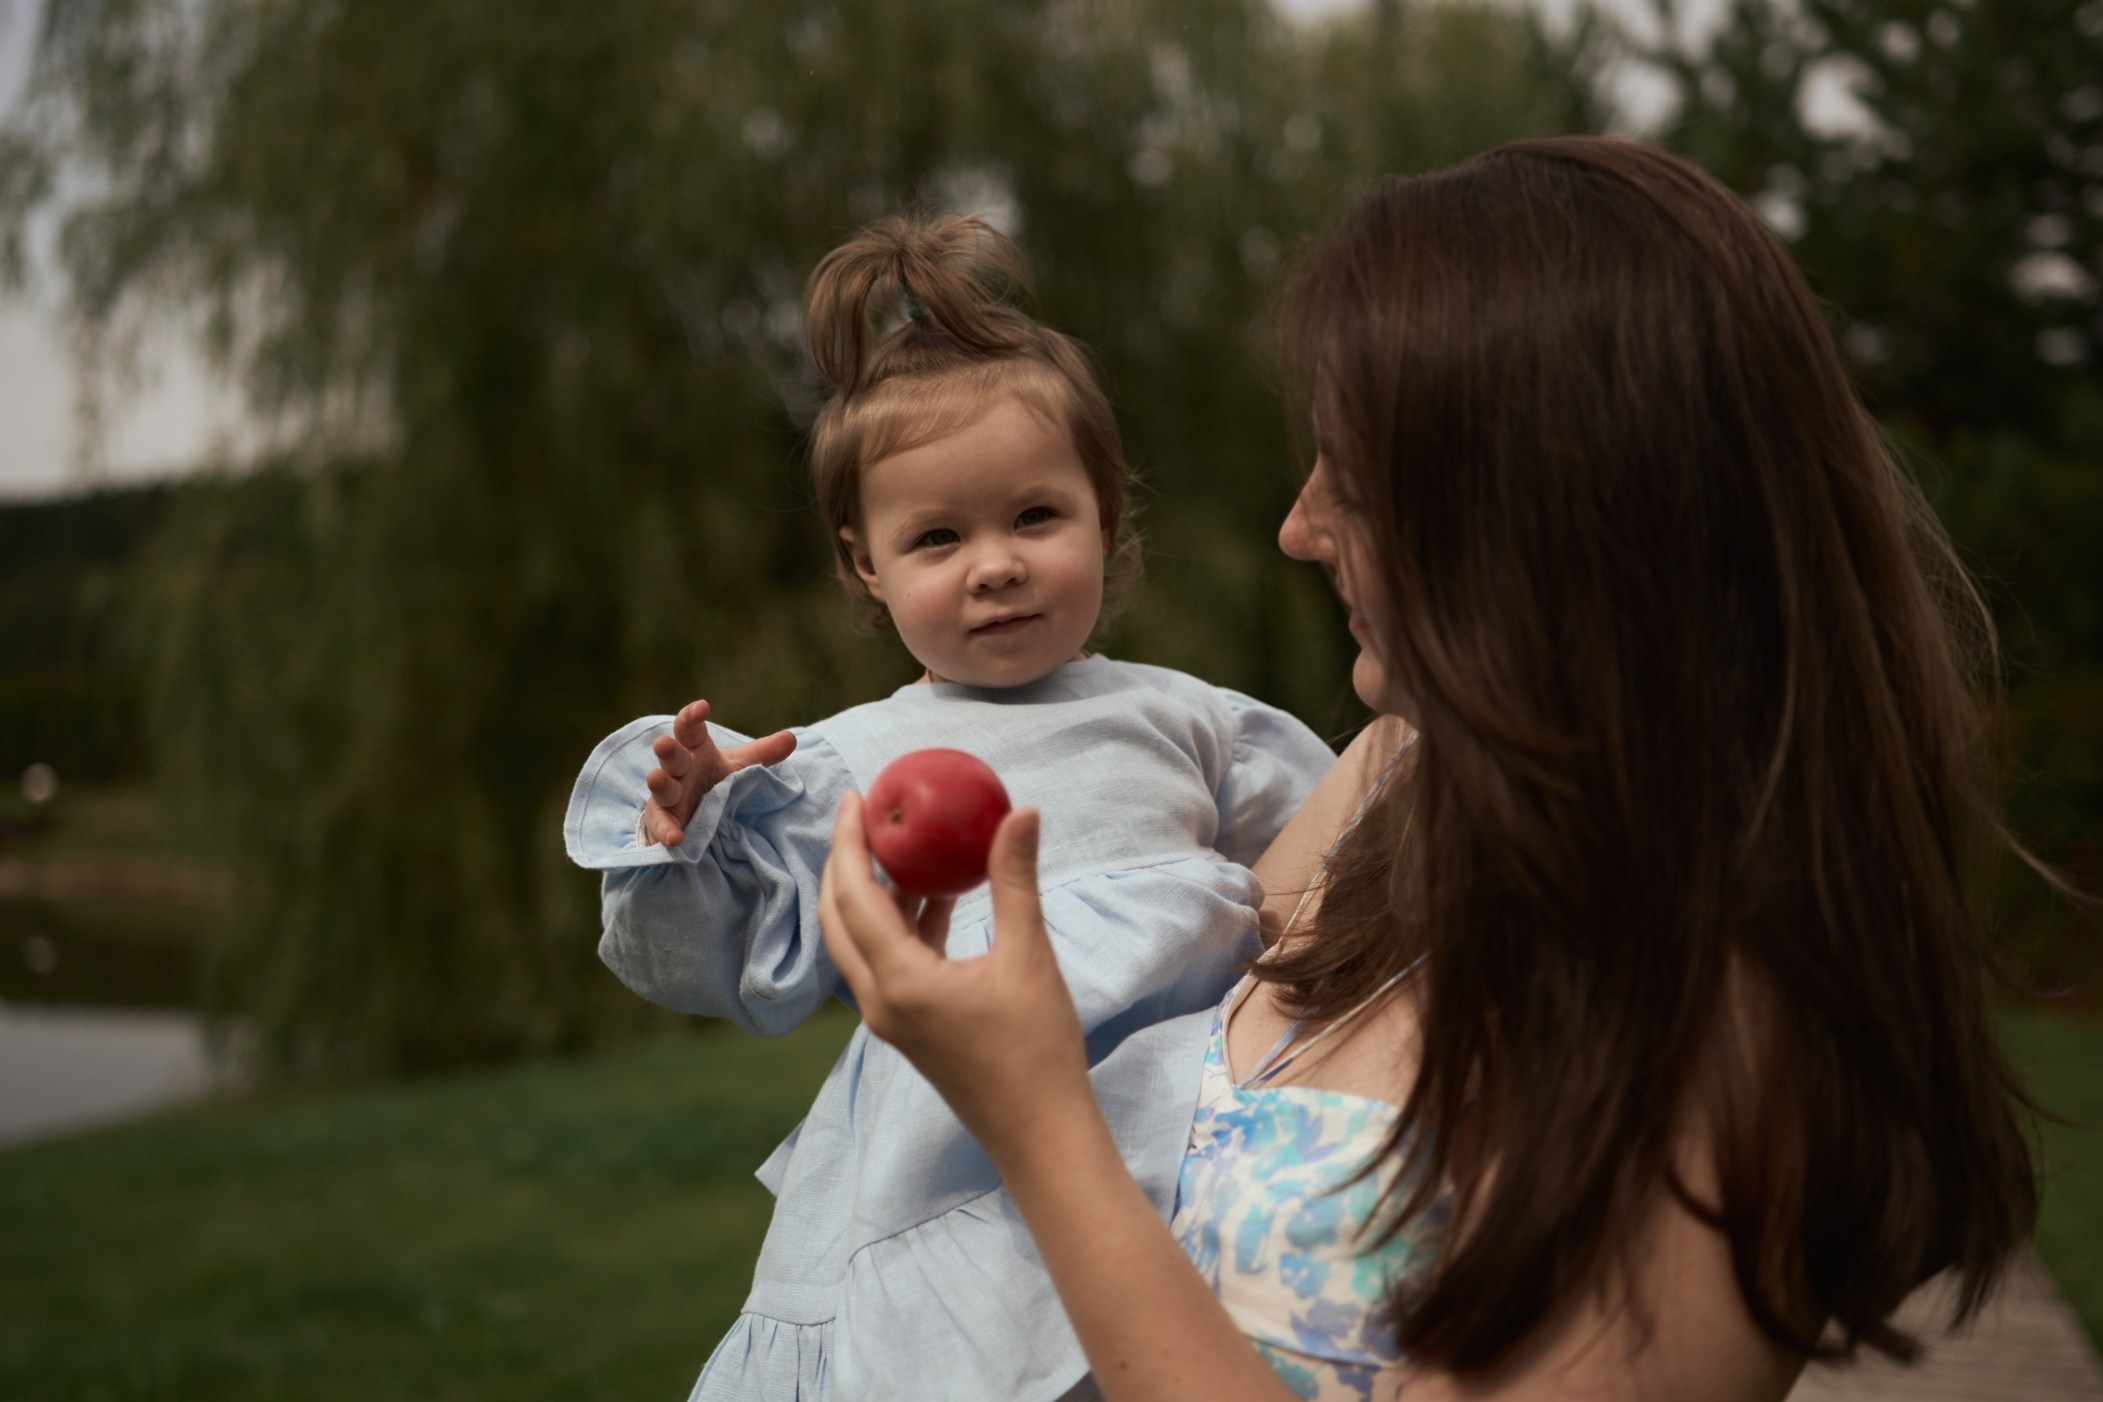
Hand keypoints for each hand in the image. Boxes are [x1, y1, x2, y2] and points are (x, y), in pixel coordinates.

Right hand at [642, 699, 797, 846]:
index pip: (690, 730)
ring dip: (659, 784)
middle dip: (668, 750)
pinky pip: (662, 825)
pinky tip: (674, 838)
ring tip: (656, 778)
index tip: (702, 707)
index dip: (692, 717)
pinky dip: (666, 831)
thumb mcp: (739, 766)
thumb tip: (792, 738)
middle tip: (664, 743)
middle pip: (672, 757)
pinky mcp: (663, 821)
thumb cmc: (715, 780)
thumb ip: (764, 753)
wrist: (695, 812)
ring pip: (662, 788)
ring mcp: (669, 796)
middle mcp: (680, 770)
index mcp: (696, 751)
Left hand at [817, 792, 1093, 1166]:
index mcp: (899, 982)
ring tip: (907, 846)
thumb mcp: (1029, 957)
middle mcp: (879, 1001)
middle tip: (867, 813)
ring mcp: (889, 1018)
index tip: (857, 797)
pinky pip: (887, 963)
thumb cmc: (1038, 1049)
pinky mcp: (907, 1027)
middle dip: (845, 861)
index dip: (849, 841)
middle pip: (838, 917)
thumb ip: (1015, 882)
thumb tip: (1021, 812)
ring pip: (860, 942)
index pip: (854, 896)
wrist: (1039, 1133)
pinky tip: (938, 898)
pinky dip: (901, 923)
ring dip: (874, 893)